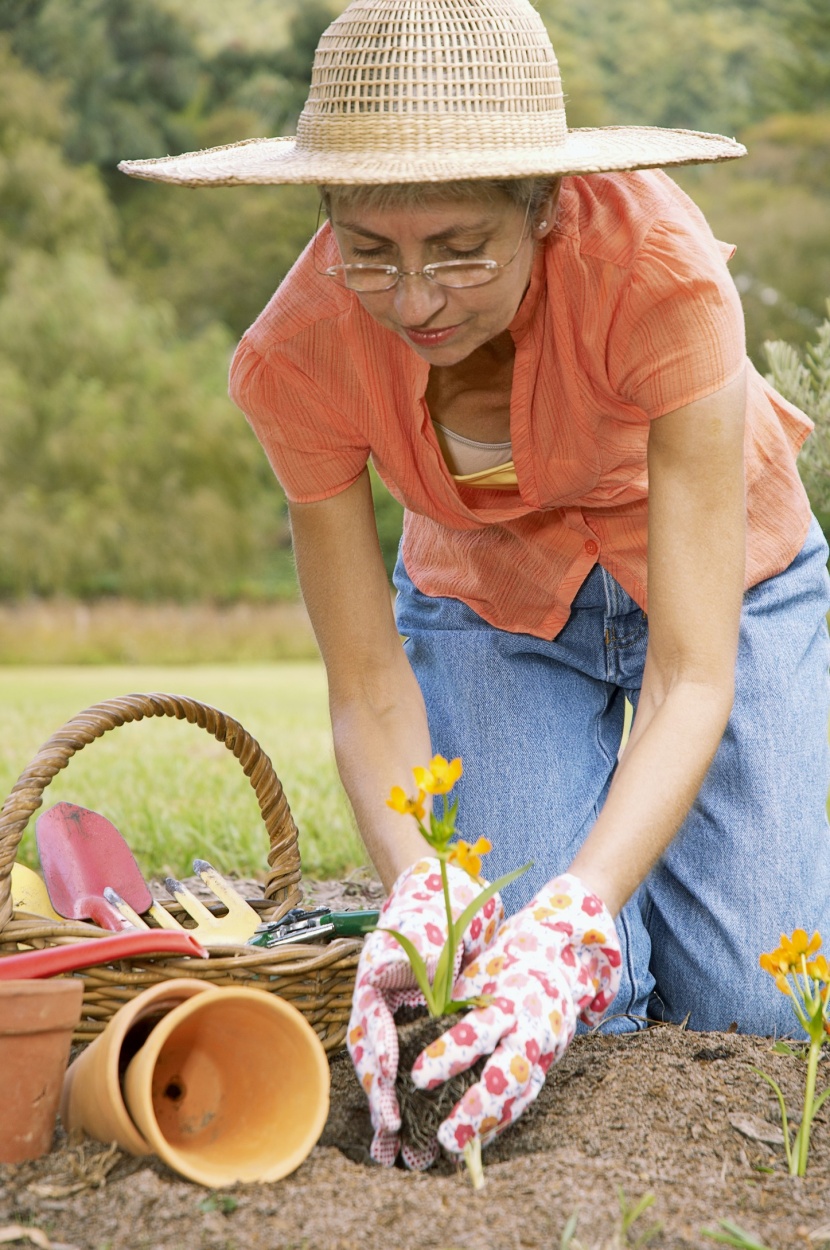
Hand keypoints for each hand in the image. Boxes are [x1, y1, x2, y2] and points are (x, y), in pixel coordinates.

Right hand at [347, 856, 503, 1167]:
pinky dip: (405, 1088)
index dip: (382, 1077)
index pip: (372, 1037)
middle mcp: (374, 997)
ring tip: (396, 1155)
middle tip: (393, 1151)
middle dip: (382, 1106)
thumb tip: (424, 1023)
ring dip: (390, 1106)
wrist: (443, 881)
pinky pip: (402, 1055)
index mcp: (372, 979)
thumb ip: (425, 979)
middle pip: (371, 1059)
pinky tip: (411, 1119)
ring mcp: (389, 1007)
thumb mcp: (435, 939)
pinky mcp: (408, 1013)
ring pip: (383, 1063)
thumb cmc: (439, 904)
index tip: (393, 1114)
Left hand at [410, 872, 620, 1157]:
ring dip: (489, 1124)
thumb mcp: (476, 975)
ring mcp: (543, 1051)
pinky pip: (524, 1099)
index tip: (419, 1077)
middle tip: (445, 1136)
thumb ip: (450, 1005)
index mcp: (509, 999)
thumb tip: (407, 1034)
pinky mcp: (547, 1066)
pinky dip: (501, 1121)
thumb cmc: (502, 965)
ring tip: (457, 1147)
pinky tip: (477, 1140)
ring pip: (520, 1095)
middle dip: (477, 1108)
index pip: (478, 1031)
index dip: (450, 1055)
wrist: (558, 960)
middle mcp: (530, 1029)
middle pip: (508, 1075)